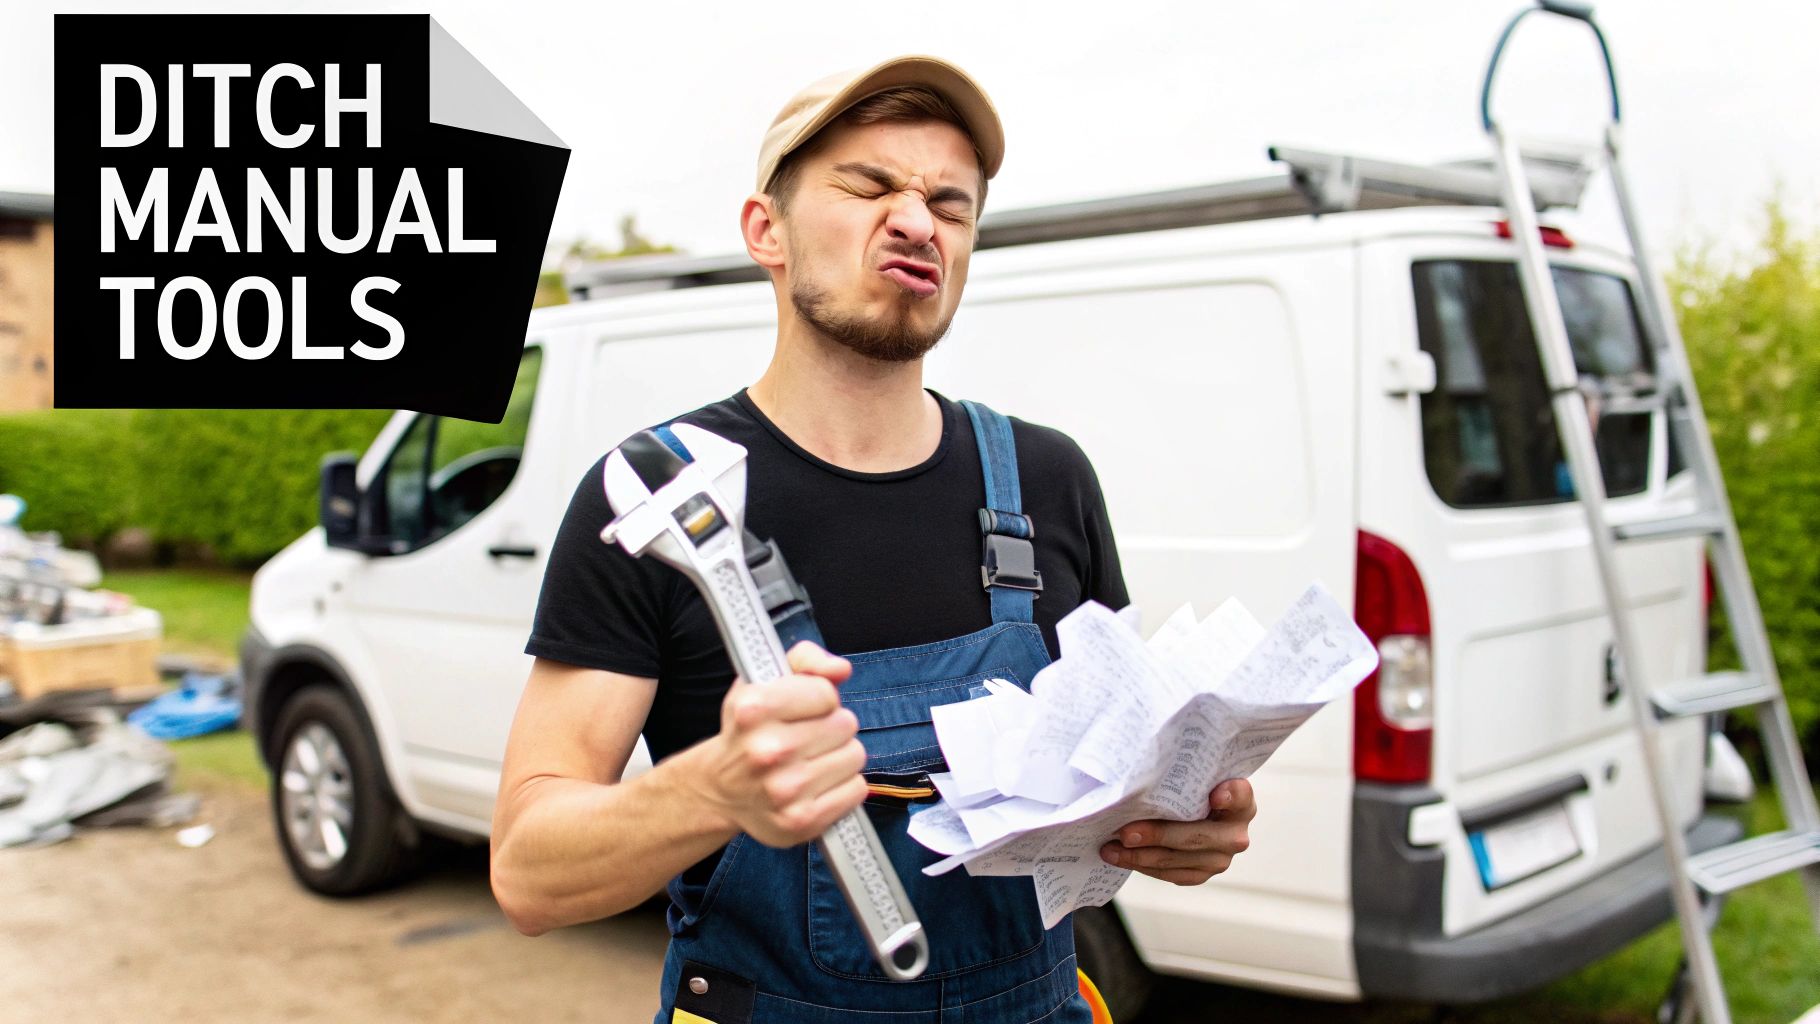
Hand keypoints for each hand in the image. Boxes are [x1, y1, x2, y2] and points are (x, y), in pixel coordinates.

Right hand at [689, 641, 867, 847]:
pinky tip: (818, 784)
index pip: (827, 693)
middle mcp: (766, 752)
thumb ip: (806, 660)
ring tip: (811, 760)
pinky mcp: (801, 822)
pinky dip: (844, 785)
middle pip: (845, 724)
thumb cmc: (750, 729)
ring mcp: (784, 791)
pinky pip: (856, 789)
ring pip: (855, 756)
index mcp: (753, 710)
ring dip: (839, 756)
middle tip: (806, 737)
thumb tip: (840, 669)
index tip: (802, 708)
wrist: (720, 789)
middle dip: (831, 727)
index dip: (819, 698)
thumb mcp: (763, 681)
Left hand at [1099, 779, 1254, 884]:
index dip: (1230, 795)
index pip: (1241, 795)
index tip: (1214, 796)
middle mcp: (1235, 832)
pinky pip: (1172, 874)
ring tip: (1110, 848)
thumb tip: (1140, 768)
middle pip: (1197, 835)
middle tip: (1125, 833)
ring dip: (1140, 855)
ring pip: (1179, 859)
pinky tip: (1120, 857)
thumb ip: (1179, 772)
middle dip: (1158, 835)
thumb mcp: (1187, 775)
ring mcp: (1221, 858)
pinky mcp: (1203, 874)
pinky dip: (1143, 866)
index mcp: (1240, 801)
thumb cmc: (1183, 786)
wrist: (1187, 813)